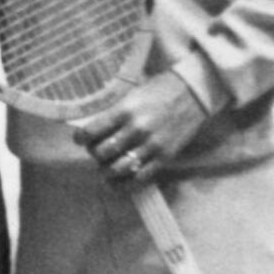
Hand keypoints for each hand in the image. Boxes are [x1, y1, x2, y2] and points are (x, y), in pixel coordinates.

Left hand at [72, 70, 207, 186]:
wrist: (193, 92)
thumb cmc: (160, 89)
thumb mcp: (132, 94)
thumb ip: (114, 112)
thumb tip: (93, 128)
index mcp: (125, 110)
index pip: (92, 131)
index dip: (81, 138)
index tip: (80, 139)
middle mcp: (137, 129)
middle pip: (102, 153)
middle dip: (94, 154)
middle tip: (95, 151)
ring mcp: (152, 145)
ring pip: (118, 168)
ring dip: (106, 171)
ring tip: (105, 168)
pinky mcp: (165, 157)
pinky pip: (140, 178)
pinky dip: (125, 184)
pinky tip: (118, 182)